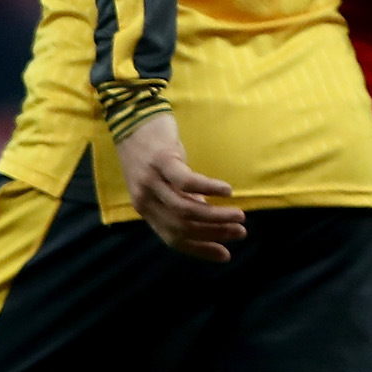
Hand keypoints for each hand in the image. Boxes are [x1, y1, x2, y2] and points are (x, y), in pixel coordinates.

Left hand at [118, 111, 243, 261]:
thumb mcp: (162, 181)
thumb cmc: (151, 149)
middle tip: (239, 232)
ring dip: (217, 216)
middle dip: (214, 233)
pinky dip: (210, 188)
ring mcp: (152, 181)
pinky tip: (227, 191)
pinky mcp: (162, 161)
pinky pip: (187, 182)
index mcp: (146, 208)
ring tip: (239, 216)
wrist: (131, 117)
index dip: (201, 249)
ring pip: (186, 209)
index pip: (173, 238)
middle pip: (182, 226)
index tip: (226, 254)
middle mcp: (146, 199)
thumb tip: (206, 216)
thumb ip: (180, 199)